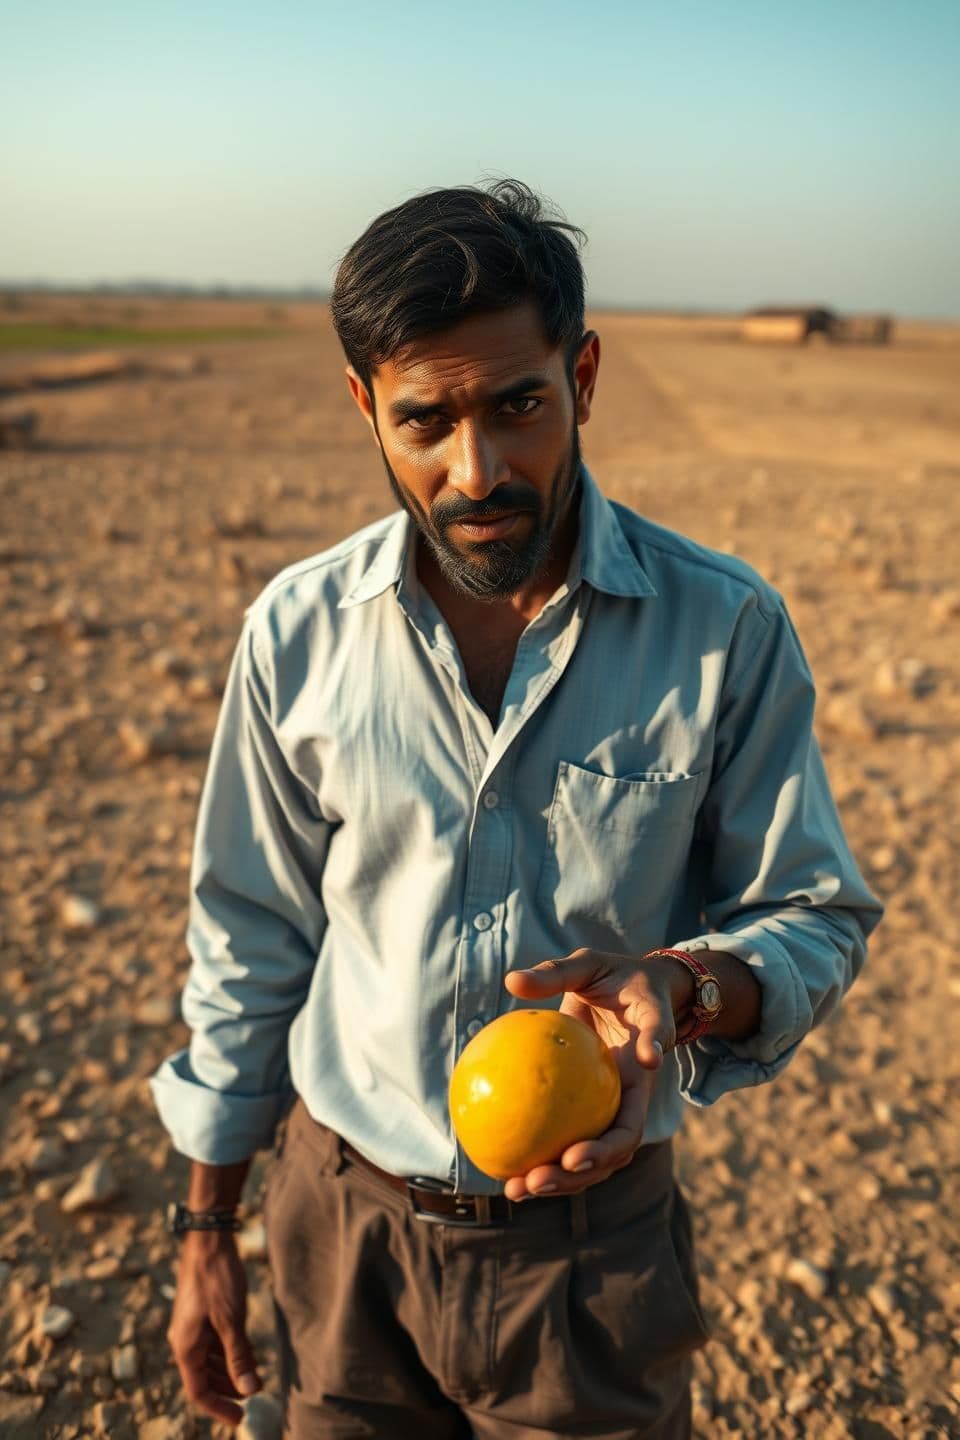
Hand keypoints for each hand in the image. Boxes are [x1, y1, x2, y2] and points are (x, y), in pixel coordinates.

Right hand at [166, 1230, 262, 1427]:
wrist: (208, 1240)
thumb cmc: (217, 1278)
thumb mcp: (231, 1320)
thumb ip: (239, 1356)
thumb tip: (249, 1390)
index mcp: (185, 1347)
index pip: (198, 1391)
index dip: (219, 1408)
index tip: (240, 1419)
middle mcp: (184, 1340)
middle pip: (203, 1378)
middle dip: (227, 1390)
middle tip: (253, 1396)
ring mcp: (191, 1327)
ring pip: (208, 1361)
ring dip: (229, 1371)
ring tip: (254, 1376)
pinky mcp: (200, 1315)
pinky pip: (212, 1344)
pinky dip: (228, 1352)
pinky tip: (247, 1352)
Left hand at [501, 947, 691, 1202]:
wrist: (641, 988)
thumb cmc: (616, 973)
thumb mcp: (590, 964)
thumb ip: (556, 973)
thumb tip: (511, 981)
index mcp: (643, 1064)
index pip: (636, 1107)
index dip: (613, 1135)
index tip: (582, 1146)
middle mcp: (633, 1095)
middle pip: (616, 1148)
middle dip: (581, 1172)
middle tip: (538, 1179)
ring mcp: (616, 1106)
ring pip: (596, 1157)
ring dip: (561, 1179)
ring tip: (516, 1190)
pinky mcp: (596, 1109)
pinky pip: (572, 1138)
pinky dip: (546, 1159)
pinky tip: (507, 1170)